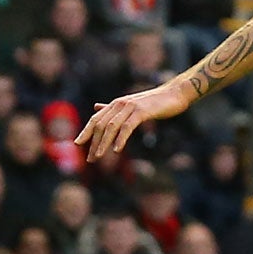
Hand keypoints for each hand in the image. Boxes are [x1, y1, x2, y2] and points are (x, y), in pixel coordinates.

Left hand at [78, 83, 192, 161]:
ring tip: (99, 156)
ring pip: (111, 127)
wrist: (175, 94)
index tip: (77, 144)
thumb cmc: (156, 102)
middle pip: (101, 125)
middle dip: (94, 142)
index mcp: (116, 104)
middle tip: (90, 159)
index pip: (96, 119)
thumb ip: (114, 109)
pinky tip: (117, 149)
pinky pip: (127, 127)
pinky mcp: (141, 111)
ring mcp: (130, 107)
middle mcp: (120, 104)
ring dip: (104, 143)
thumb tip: (96, 107)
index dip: (86, 131)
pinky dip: (121, 138)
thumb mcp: (132, 105)